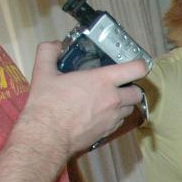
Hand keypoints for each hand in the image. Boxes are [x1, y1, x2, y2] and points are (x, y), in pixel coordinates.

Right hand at [20, 42, 148, 157]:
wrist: (48, 136)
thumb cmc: (47, 104)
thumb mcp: (43, 72)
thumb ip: (48, 52)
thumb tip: (55, 45)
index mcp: (102, 81)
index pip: (136, 70)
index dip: (139, 65)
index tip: (134, 64)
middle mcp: (113, 99)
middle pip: (138, 92)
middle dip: (131, 87)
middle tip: (118, 85)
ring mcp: (113, 117)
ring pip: (130, 109)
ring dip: (124, 103)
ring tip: (107, 99)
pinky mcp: (109, 132)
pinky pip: (120, 122)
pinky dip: (115, 116)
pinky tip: (99, 113)